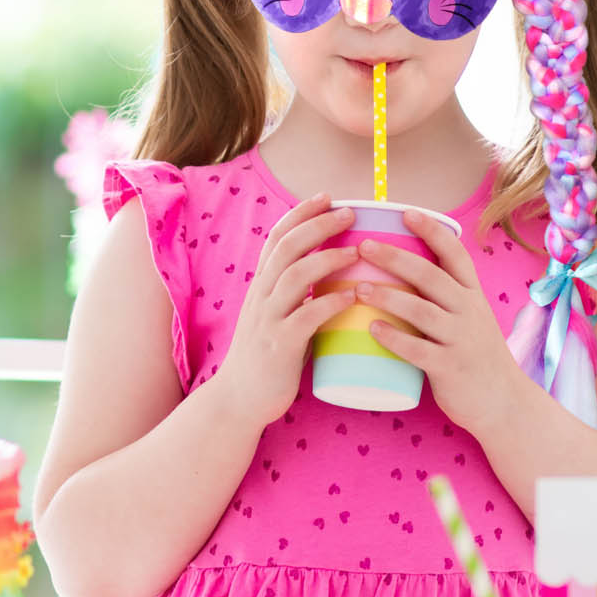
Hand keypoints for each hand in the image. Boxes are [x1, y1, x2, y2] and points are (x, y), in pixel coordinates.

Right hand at [215, 194, 361, 426]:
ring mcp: (268, 320)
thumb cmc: (267, 358)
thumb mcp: (275, 316)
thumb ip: (296, 296)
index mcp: (261, 285)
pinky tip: (351, 298)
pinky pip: (305, 317)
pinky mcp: (279, 346)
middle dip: (318, 225)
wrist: (239, 399)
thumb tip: (336, 278)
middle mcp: (261, 296)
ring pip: (295, 276)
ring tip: (356, 251)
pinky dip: (330, 304)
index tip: (327, 196)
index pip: (277, 237)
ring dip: (327, 258)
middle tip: (349, 212)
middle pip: (287, 247)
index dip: (300, 213)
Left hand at [359, 208, 524, 431]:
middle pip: (430, 275)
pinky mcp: (450, 368)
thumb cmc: (475, 357)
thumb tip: (397, 274)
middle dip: (395, 257)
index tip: (406, 211)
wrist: (505, 404)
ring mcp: (460, 340)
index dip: (432, 230)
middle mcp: (468, 312)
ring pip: (421, 310)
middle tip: (364, 245)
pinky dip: (394, 338)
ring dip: (388, 296)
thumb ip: (442, 299)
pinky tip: (372, 330)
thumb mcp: (468, 319)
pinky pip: (419, 350)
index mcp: (472, 295)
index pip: (455, 254)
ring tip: (358, 287)